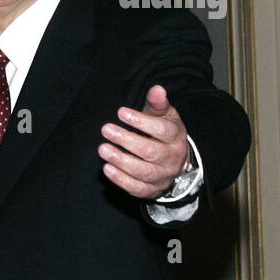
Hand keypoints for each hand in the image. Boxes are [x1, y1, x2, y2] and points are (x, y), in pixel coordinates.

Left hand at [98, 84, 189, 199]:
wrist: (174, 162)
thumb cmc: (163, 134)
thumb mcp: (164, 116)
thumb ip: (157, 104)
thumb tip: (157, 88)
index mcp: (176, 137)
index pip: (162, 130)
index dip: (142, 122)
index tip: (121, 113)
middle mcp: (172, 158)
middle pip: (151, 152)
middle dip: (127, 140)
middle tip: (106, 129)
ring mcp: (162, 176)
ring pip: (143, 171)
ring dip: (121, 161)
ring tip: (102, 149)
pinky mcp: (151, 190)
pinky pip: (137, 188)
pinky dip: (121, 180)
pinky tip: (106, 168)